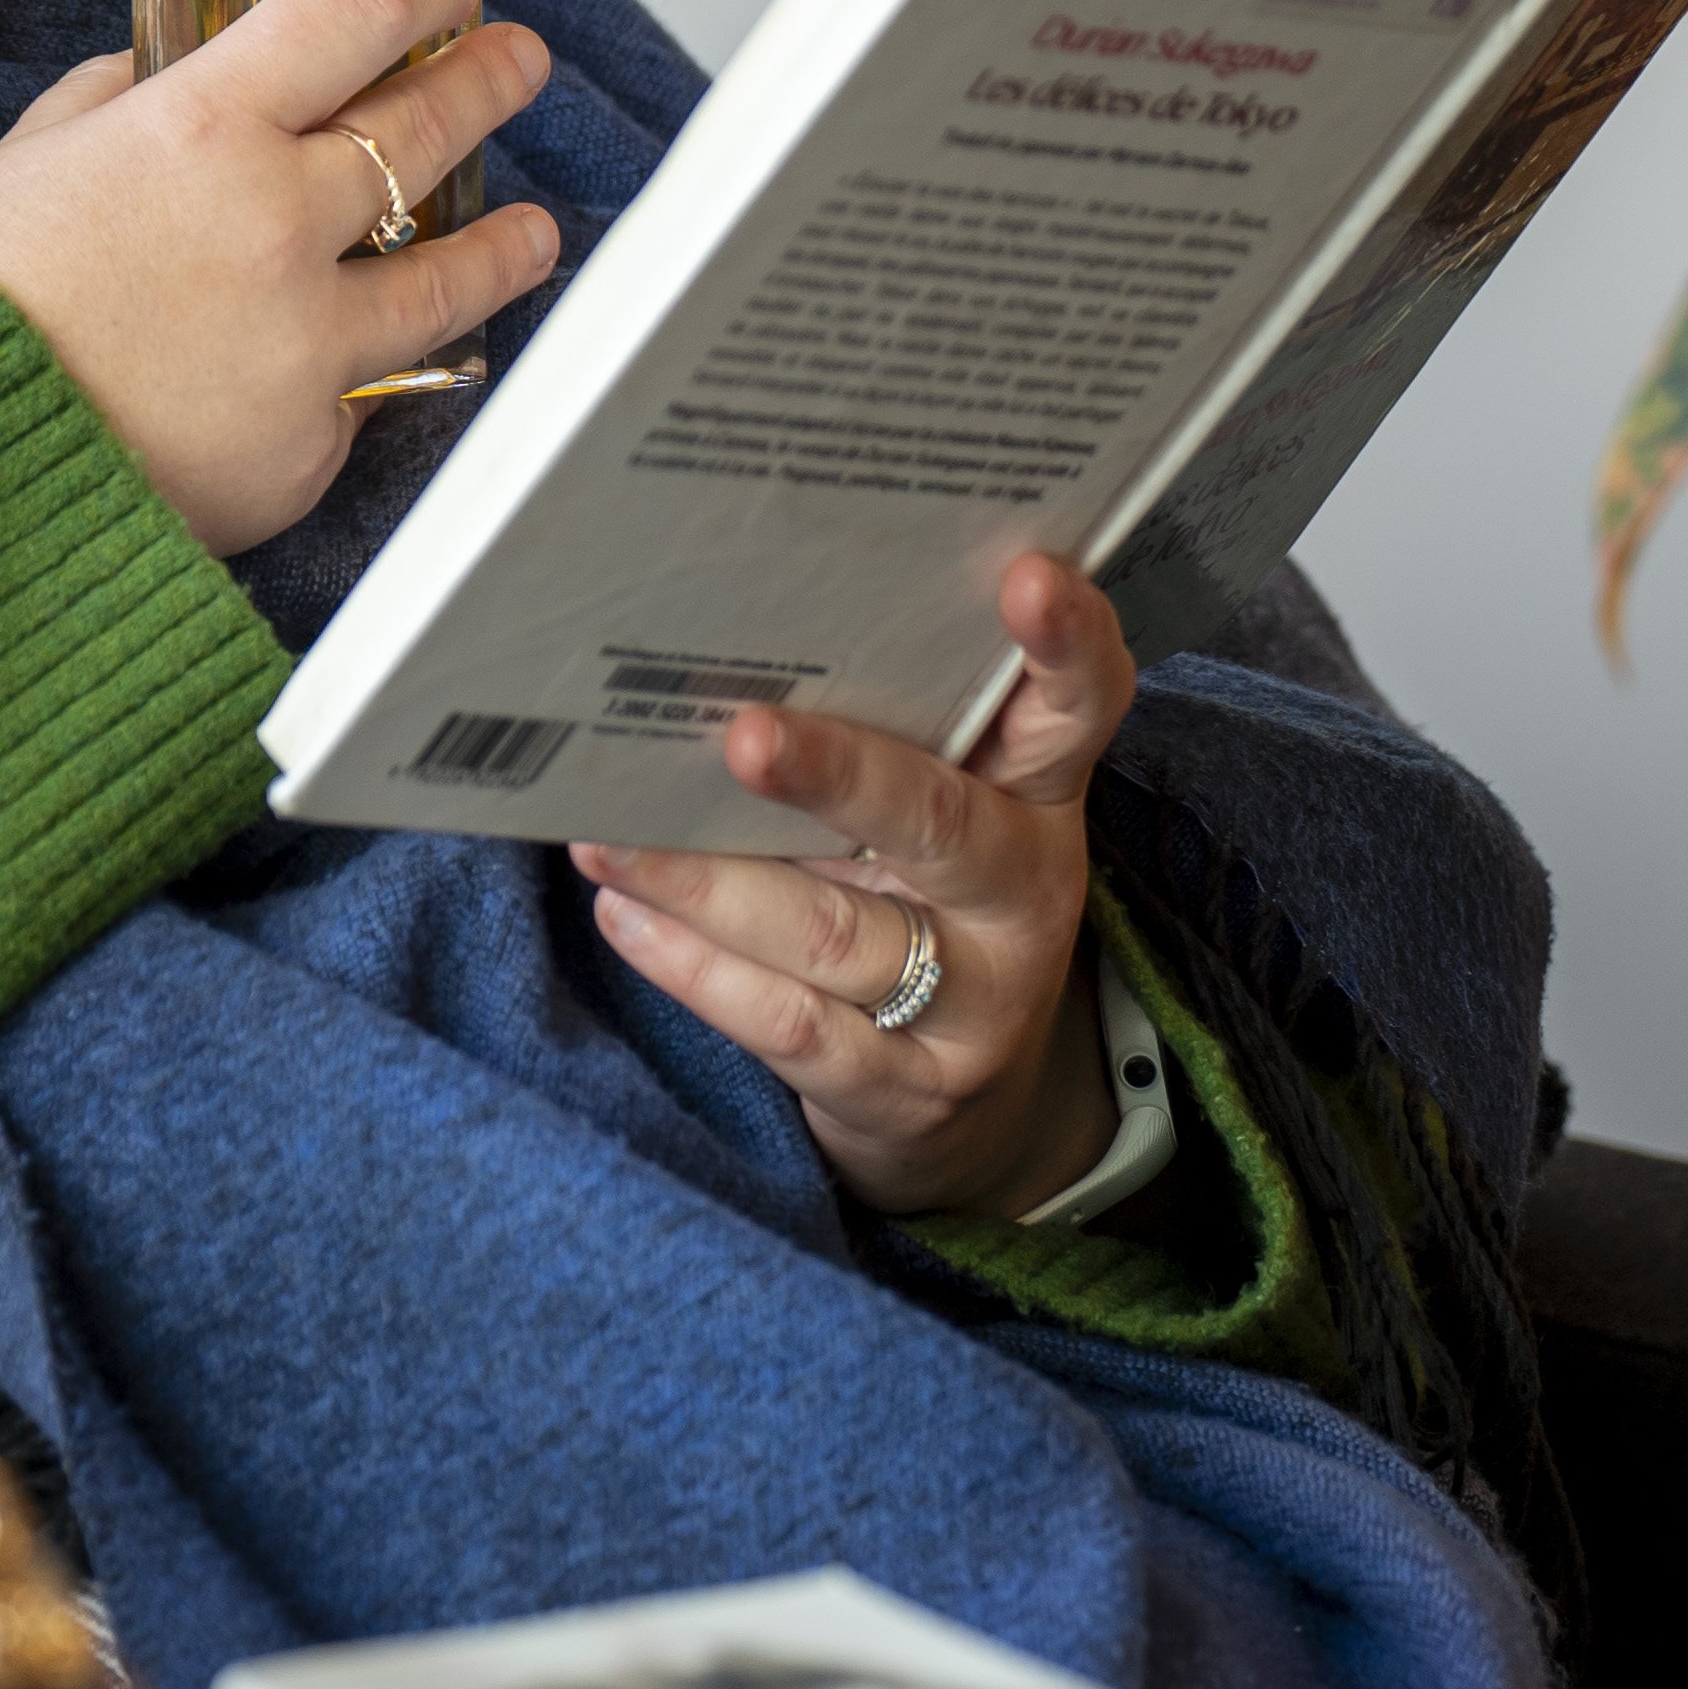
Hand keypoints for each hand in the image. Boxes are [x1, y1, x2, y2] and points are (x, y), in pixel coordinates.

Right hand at [0, 0, 558, 556]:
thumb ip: (111, 106)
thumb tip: (162, 75)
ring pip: (449, 275)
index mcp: (202, 126)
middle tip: (516, 62)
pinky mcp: (306, 446)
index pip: (358, 12)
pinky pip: (359, 396)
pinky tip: (370, 364)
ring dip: (504, 245)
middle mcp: (277, 221)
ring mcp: (306, 342)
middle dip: (489, 80)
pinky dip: (360, 376)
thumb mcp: (24, 161)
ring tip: (533, 232)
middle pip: (429, 125)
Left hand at [570, 552, 1139, 1222]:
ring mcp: (976, 1003)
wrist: (966, 1113)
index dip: (1064, 643)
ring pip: (835, 934)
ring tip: (608, 834)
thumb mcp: (939, 822)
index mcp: (1039, 797)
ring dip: (706, 882)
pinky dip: (699, 972)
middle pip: (941, 822)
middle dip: (838, 774)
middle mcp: (1024, 893)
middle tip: (743, 735)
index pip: (1079, 706)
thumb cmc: (922, 912)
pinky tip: (628, 918)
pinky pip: (794, 1030)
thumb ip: (883, 743)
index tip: (1023, 575)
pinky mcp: (908, 1094)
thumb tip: (719, 654)